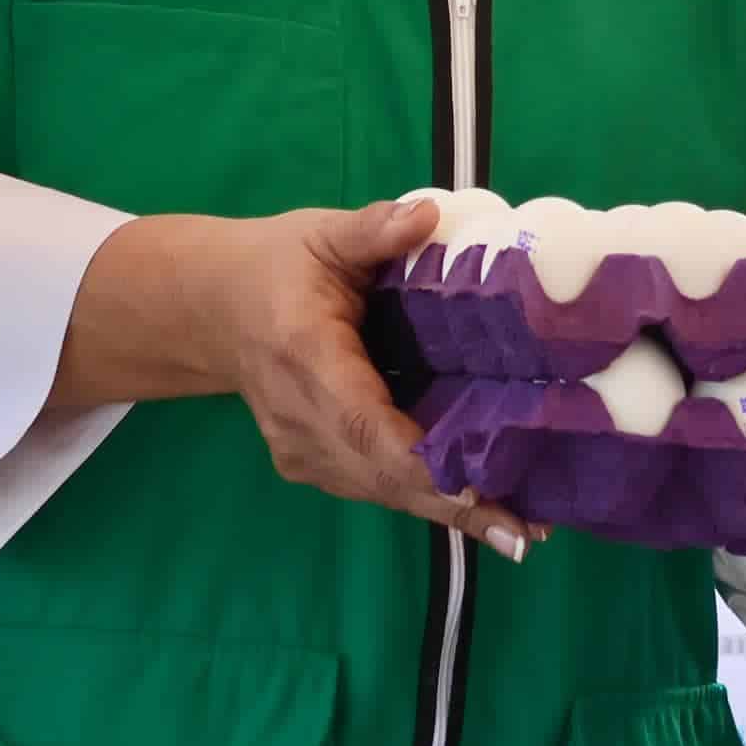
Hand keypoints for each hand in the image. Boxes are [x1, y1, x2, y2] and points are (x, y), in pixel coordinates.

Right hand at [217, 198, 539, 558]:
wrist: (218, 309)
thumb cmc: (279, 266)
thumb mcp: (323, 235)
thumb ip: (373, 228)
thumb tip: (428, 215)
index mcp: (306, 356)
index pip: (364, 422)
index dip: (420, 462)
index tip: (474, 488)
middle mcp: (299, 418)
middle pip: (381, 475)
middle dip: (454, 504)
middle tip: (527, 530)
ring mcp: (300, 450)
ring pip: (380, 492)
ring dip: (446, 512)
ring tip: (520, 529)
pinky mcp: (310, 465)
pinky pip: (373, 489)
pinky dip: (424, 500)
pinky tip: (479, 510)